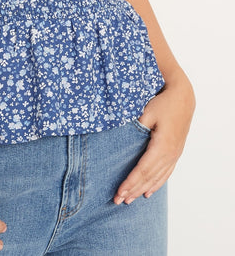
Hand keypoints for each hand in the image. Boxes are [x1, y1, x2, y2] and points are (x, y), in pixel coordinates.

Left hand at [114, 74, 194, 204]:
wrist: (182, 99)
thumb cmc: (163, 104)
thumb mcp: (147, 113)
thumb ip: (136, 127)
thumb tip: (121, 139)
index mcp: (162, 146)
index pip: (143, 170)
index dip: (130, 182)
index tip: (119, 192)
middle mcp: (170, 154)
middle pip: (149, 178)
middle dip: (132, 190)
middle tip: (118, 201)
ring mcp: (174, 155)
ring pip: (157, 178)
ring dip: (142, 190)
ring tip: (129, 200)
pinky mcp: (175, 153)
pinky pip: (165, 174)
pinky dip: (156, 184)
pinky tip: (148, 192)